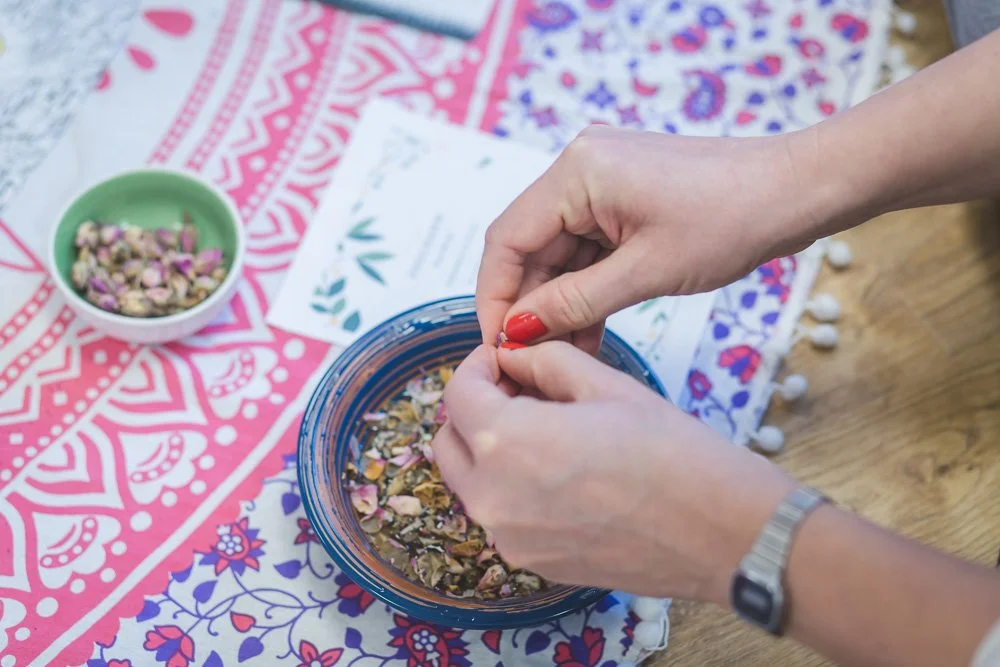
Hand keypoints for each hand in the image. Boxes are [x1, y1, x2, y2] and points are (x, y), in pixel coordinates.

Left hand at [432, 342, 795, 600]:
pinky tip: (560, 469)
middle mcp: (493, 499)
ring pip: (472, 482)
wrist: (724, 532)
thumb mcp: (605, 384)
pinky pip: (502, 515)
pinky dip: (512, 486)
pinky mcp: (535, 563)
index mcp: (506, 443)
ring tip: (543, 427)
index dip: (477, 366)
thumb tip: (514, 356)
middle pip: (450, 443)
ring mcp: (511, 539)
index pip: (459, 394)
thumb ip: (545, 362)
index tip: (501, 357)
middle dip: (474, 409)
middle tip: (516, 389)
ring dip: (490, 449)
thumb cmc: (674, 454)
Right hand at [477, 125, 824, 351]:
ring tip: (562, 357)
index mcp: (577, 172)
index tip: (495, 346)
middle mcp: (580, 168)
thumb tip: (518, 331)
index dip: (495, 297)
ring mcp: (602, 182)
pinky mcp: (623, 199)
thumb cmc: (732, 220)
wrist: (797, 191)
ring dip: (559, 304)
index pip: (507, 240)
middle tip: (528, 361)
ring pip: (559, 253)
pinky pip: (588, 249)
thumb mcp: (646, 272)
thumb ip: (575, 302)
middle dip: (529, 306)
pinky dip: (586, 289)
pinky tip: (586, 332)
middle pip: (530, 247)